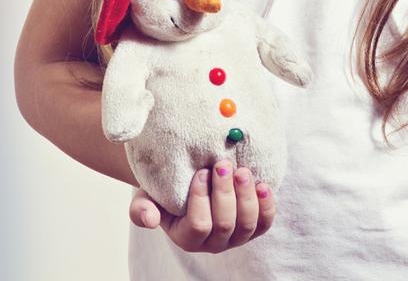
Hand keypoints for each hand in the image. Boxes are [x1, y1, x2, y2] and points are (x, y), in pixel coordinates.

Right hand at [129, 161, 274, 252]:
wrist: (188, 179)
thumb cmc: (165, 189)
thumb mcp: (146, 197)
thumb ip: (141, 209)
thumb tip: (149, 220)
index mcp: (187, 237)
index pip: (198, 225)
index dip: (201, 199)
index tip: (201, 171)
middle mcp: (213, 242)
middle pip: (225, 224)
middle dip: (225, 193)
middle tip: (223, 164)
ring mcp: (235, 236)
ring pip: (247, 224)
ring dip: (246, 196)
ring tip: (241, 170)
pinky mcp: (253, 226)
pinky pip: (264, 222)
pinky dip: (266, 204)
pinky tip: (262, 183)